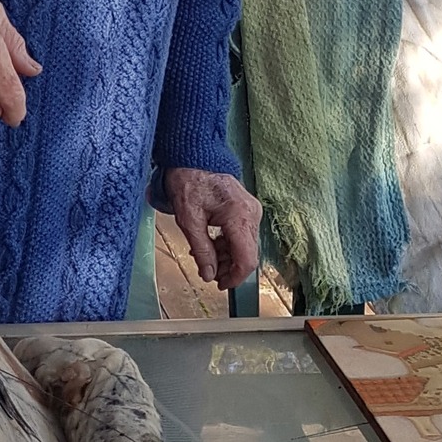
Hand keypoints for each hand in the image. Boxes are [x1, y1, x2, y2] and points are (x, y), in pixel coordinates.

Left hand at [166, 167, 260, 290]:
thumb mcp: (189, 220)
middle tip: (207, 272)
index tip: (220, 285)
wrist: (195, 156)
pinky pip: (242, 235)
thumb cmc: (190, 181)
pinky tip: (211, 245)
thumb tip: (209, 275)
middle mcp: (252, 214)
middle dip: (228, 268)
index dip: (235, 277)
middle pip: (247, 254)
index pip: (247, 258)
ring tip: (204, 257)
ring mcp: (251, 211)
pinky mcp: (247, 209)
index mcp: (240, 216)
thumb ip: (202, 250)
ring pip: (245, 246)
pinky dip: (228, 244)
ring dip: (226, 257)